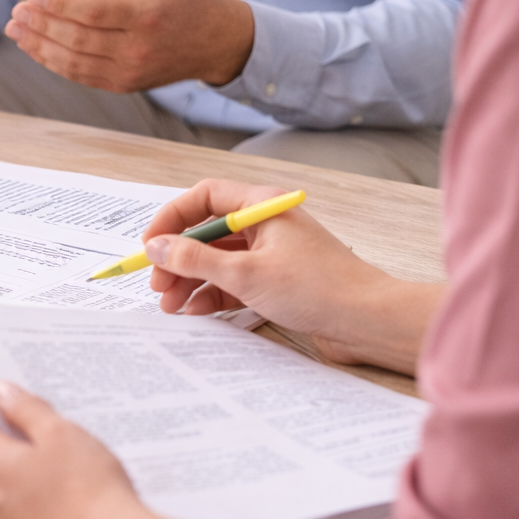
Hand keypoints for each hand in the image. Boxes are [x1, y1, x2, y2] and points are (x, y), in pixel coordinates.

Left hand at [0, 365, 233, 518]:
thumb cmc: (92, 493)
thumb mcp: (63, 434)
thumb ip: (27, 410)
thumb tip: (3, 394)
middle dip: (2, 432)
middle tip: (26, 411)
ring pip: (3, 490)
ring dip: (21, 471)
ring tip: (59, 458)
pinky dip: (35, 503)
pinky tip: (65, 497)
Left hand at [4, 0, 253, 91]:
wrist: (216, 42)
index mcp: (150, 13)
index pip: (96, 12)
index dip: (60, 4)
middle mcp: (140, 47)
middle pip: (79, 39)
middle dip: (42, 25)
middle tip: (16, 10)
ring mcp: (131, 71)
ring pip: (75, 62)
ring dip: (40, 46)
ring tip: (15, 28)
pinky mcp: (124, 85)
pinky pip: (81, 75)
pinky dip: (54, 62)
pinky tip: (34, 46)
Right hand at [143, 179, 442, 373]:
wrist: (368, 321)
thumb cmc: (318, 288)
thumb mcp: (245, 274)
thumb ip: (195, 260)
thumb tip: (156, 248)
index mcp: (262, 206)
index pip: (203, 197)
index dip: (171, 219)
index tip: (150, 246)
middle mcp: (266, 224)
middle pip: (206, 232)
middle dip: (178, 259)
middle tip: (158, 285)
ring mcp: (272, 253)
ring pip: (218, 260)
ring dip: (192, 280)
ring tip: (172, 306)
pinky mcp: (277, 281)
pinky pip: (234, 281)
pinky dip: (213, 294)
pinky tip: (197, 311)